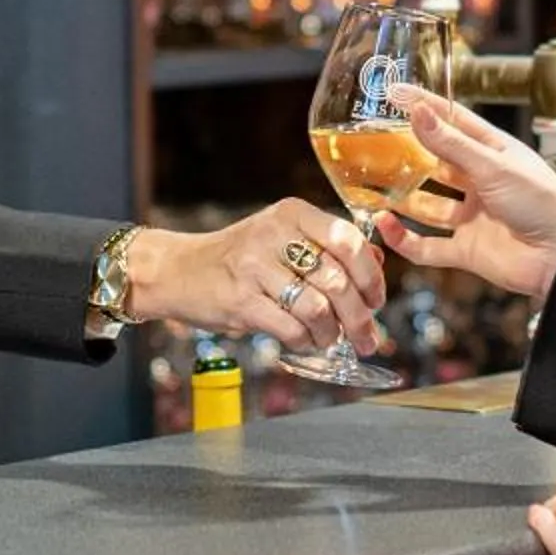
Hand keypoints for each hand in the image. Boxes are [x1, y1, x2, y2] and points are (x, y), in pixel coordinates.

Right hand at [129, 200, 385, 357]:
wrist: (178, 271)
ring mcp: (254, 266)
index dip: (372, 276)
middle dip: (360, 317)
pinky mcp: (239, 300)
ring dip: (332, 333)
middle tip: (368, 337)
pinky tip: (305, 341)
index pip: (349, 240)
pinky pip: (290, 327)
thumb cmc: (240, 258)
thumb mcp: (283, 238)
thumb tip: (377, 263)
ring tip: (331, 340)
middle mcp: (274, 233)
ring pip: (317, 308)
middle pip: (338, 280)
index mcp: (292, 213)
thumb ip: (327, 247)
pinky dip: (305, 341)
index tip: (376, 300)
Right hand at [373, 88, 555, 299]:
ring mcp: (471, 217)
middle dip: (405, 155)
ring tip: (371, 185)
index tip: (393, 93)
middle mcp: (479, 182)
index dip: (423, 107)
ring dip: (400, 197)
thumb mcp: (494, 166)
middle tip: (372, 142)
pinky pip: (427, 246)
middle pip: (434, 163)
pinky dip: (404, 239)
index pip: (451, 122)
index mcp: (492, 152)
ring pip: (425, 205)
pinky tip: (384, 225)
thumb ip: (451, 144)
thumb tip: (418, 112)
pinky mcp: (466, 250)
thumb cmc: (543, 202)